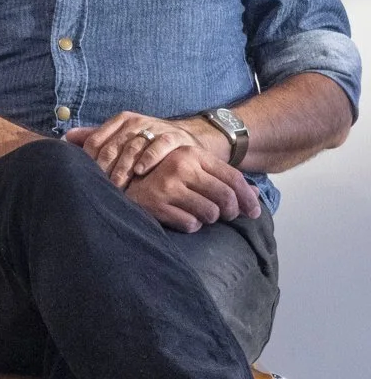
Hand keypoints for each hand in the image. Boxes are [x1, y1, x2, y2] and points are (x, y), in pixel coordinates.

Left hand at [65, 111, 209, 186]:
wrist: (186, 137)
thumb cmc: (148, 141)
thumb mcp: (122, 136)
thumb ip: (96, 137)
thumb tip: (66, 138)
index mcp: (120, 122)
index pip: (97, 140)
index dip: (90, 159)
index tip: (86, 177)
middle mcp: (136, 123)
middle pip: (113, 145)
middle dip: (105, 167)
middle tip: (101, 186)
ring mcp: (155, 128)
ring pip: (133, 147)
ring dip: (124, 166)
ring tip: (117, 184)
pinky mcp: (174, 137)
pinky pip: (160, 146)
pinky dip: (149, 157)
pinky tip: (141, 171)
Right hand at [119, 145, 262, 231]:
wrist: (120, 179)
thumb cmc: (162, 174)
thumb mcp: (190, 166)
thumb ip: (220, 177)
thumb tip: (257, 195)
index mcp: (190, 153)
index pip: (232, 177)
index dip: (248, 197)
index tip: (254, 212)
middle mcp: (181, 166)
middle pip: (226, 197)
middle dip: (231, 212)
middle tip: (226, 216)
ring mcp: (168, 185)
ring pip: (211, 213)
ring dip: (208, 218)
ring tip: (198, 213)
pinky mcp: (158, 204)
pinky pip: (191, 224)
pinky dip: (190, 224)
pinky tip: (180, 216)